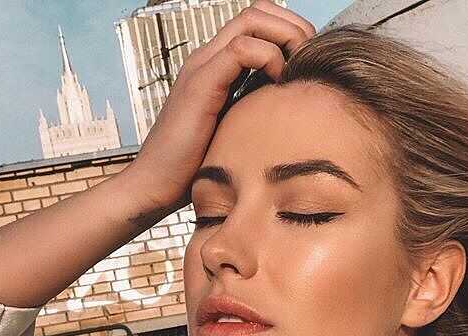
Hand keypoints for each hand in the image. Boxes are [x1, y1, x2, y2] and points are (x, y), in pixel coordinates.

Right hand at [121, 0, 316, 213]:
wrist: (155, 186)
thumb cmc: (195, 170)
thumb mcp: (237, 136)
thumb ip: (257, 116)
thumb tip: (294, 118)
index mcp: (218, 68)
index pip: (259, 24)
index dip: (291, 34)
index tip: (310, 64)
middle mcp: (208, 59)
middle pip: (258, 12)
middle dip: (294, 28)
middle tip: (312, 60)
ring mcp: (202, 67)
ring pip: (251, 20)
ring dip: (286, 37)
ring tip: (299, 69)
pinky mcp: (200, 84)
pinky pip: (241, 49)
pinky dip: (269, 59)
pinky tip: (278, 85)